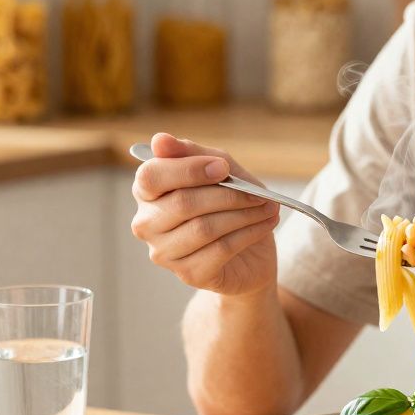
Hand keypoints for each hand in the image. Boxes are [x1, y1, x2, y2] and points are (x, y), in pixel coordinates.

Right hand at [130, 133, 281, 294]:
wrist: (250, 254)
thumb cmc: (228, 205)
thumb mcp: (219, 171)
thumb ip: (193, 154)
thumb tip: (159, 140)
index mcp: (147, 192)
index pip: (152, 176)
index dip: (189, 170)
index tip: (223, 168)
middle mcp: (146, 224)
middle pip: (182, 203)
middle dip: (227, 195)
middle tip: (259, 194)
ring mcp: (164, 253)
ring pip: (204, 228)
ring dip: (243, 214)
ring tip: (268, 207)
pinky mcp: (188, 274)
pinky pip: (221, 249)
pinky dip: (249, 233)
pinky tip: (266, 224)